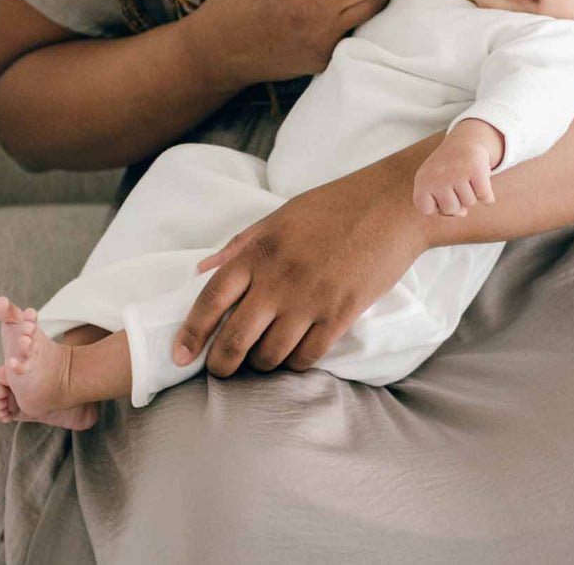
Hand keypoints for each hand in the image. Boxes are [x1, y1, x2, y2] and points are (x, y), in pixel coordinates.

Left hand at [172, 135, 439, 376]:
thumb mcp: (281, 215)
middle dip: (222, 363)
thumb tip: (201, 270)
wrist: (393, 205)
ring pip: (270, 354)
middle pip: (235, 338)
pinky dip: (295, 362)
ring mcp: (311, 299)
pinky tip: (295, 354)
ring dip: (261, 363)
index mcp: (260, 249)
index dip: (191, 332)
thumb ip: (240, 245)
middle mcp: (279, 278)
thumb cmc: (336, 205)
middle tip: (221, 369)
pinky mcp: (341, 314)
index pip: (211, 299)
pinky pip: (307, 356)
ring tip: (261, 358)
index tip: (180, 355)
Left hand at [412, 120, 501, 216]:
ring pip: (469, 203)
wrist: (464, 142)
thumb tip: (462, 212)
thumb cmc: (447, 171)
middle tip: (455, 182)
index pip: (426, 209)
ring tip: (466, 178)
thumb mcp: (434, 185)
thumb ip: (443, 206)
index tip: (438, 190)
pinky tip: (481, 183)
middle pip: (451, 209)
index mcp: (422, 180)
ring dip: (472, 195)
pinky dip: (487, 197)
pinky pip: (486, 198)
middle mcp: (436, 176)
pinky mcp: (476, 169)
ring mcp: (456, 172)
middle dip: (457, 200)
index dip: (436, 204)